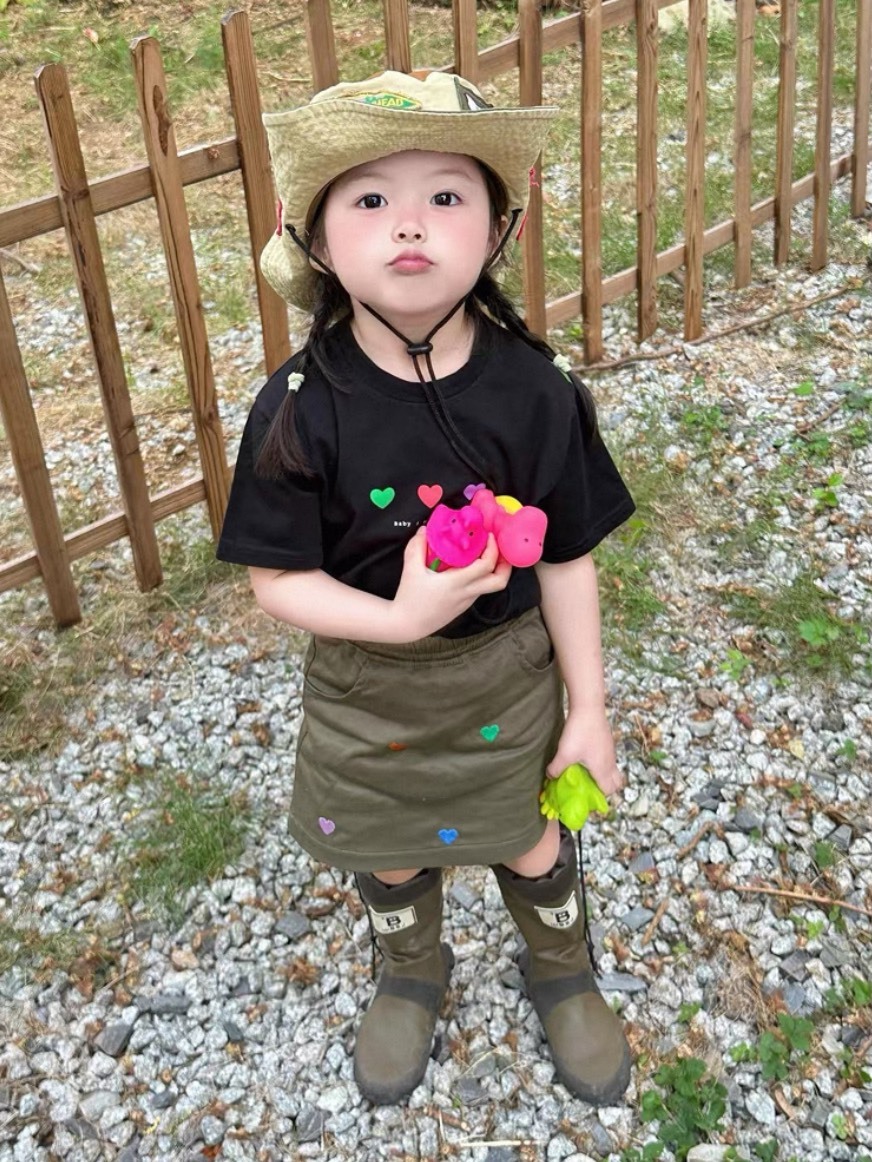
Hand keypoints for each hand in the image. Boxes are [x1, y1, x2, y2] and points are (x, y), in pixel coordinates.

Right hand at [392, 528, 510, 639]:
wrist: (407, 625)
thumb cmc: (409, 599)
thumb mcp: (410, 570)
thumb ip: (417, 547)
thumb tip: (424, 530)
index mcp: (456, 583)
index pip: (485, 566)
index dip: (492, 549)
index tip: (488, 536)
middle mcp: (466, 593)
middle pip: (500, 581)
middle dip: (506, 564)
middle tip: (501, 548)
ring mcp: (467, 601)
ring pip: (491, 586)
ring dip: (494, 570)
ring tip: (487, 554)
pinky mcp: (463, 606)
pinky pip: (479, 589)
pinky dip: (482, 577)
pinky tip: (472, 567)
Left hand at [545, 708, 624, 795]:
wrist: (588, 707)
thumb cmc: (579, 733)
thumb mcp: (564, 754)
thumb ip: (557, 769)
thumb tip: (551, 776)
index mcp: (602, 769)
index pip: (608, 791)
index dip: (599, 797)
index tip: (586, 798)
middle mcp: (610, 762)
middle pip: (615, 782)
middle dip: (605, 788)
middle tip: (588, 787)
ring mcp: (610, 751)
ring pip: (611, 769)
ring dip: (602, 775)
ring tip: (584, 773)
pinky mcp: (607, 741)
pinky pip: (607, 759)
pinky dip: (600, 763)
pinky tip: (585, 757)